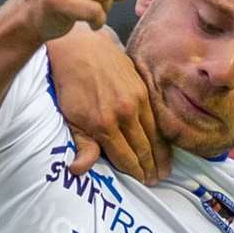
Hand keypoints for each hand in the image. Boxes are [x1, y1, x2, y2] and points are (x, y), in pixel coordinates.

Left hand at [47, 24, 170, 182]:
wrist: (80, 49)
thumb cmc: (70, 86)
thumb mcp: (69, 118)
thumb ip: (81, 145)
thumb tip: (79, 170)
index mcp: (104, 124)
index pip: (125, 157)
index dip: (134, 172)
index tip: (141, 183)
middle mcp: (125, 114)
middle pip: (143, 148)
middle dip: (150, 168)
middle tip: (155, 182)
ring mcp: (137, 100)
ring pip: (154, 134)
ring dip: (160, 155)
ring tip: (164, 170)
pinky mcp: (144, 88)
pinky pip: (156, 117)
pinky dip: (161, 134)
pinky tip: (164, 144)